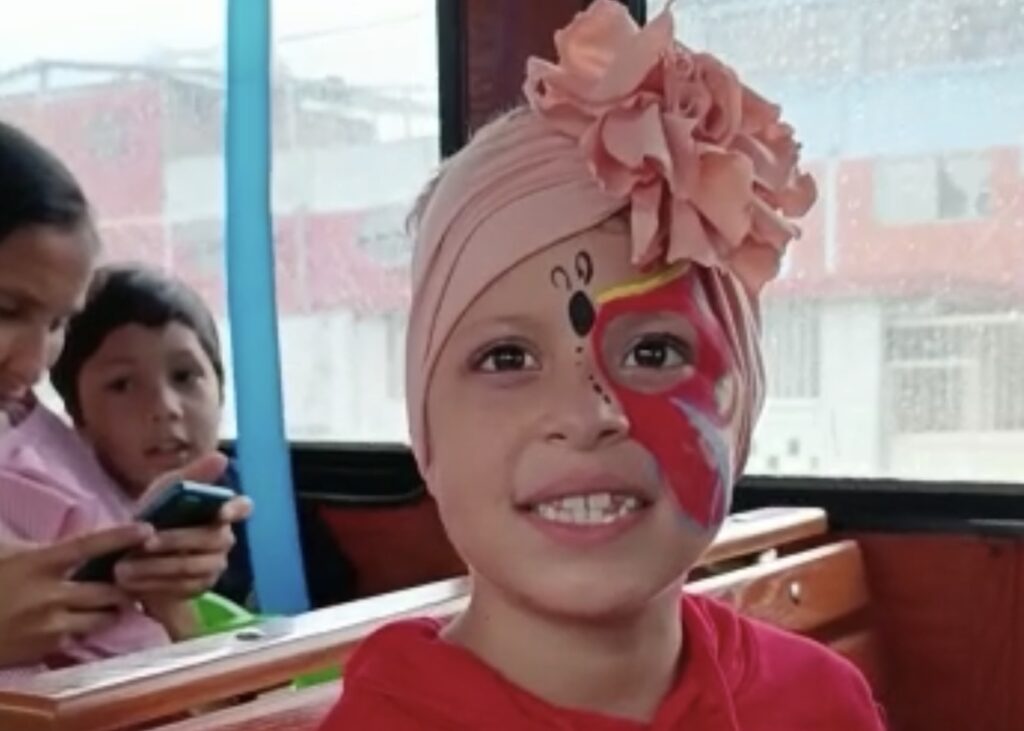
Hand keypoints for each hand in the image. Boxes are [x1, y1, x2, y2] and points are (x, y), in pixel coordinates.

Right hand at [0, 524, 151, 666]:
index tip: (147, 530)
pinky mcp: (47, 648)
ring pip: (104, 617)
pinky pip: (81, 636)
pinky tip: (83, 620)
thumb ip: (36, 545)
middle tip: (137, 576)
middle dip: (128, 584)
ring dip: (114, 609)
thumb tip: (67, 530)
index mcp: (39, 563)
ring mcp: (51, 624)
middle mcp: (51, 594)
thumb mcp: (5, 553)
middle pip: (111, 589)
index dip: (121, 537)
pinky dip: (88, 627)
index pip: (90, 545)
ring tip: (117, 600)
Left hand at [115, 453, 252, 601]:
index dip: (235, 510)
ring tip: (124, 567)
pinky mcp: (200, 587)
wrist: (135, 554)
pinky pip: (181, 587)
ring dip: (156, 566)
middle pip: (211, 540)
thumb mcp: (167, 490)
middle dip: (176, 541)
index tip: (221, 513)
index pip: (243, 508)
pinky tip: (129, 581)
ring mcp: (214, 565)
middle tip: (145, 543)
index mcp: (222, 511)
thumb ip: (192, 475)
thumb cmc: (156, 515)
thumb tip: (222, 457)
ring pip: (192, 567)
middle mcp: (224, 539)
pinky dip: (152, 583)